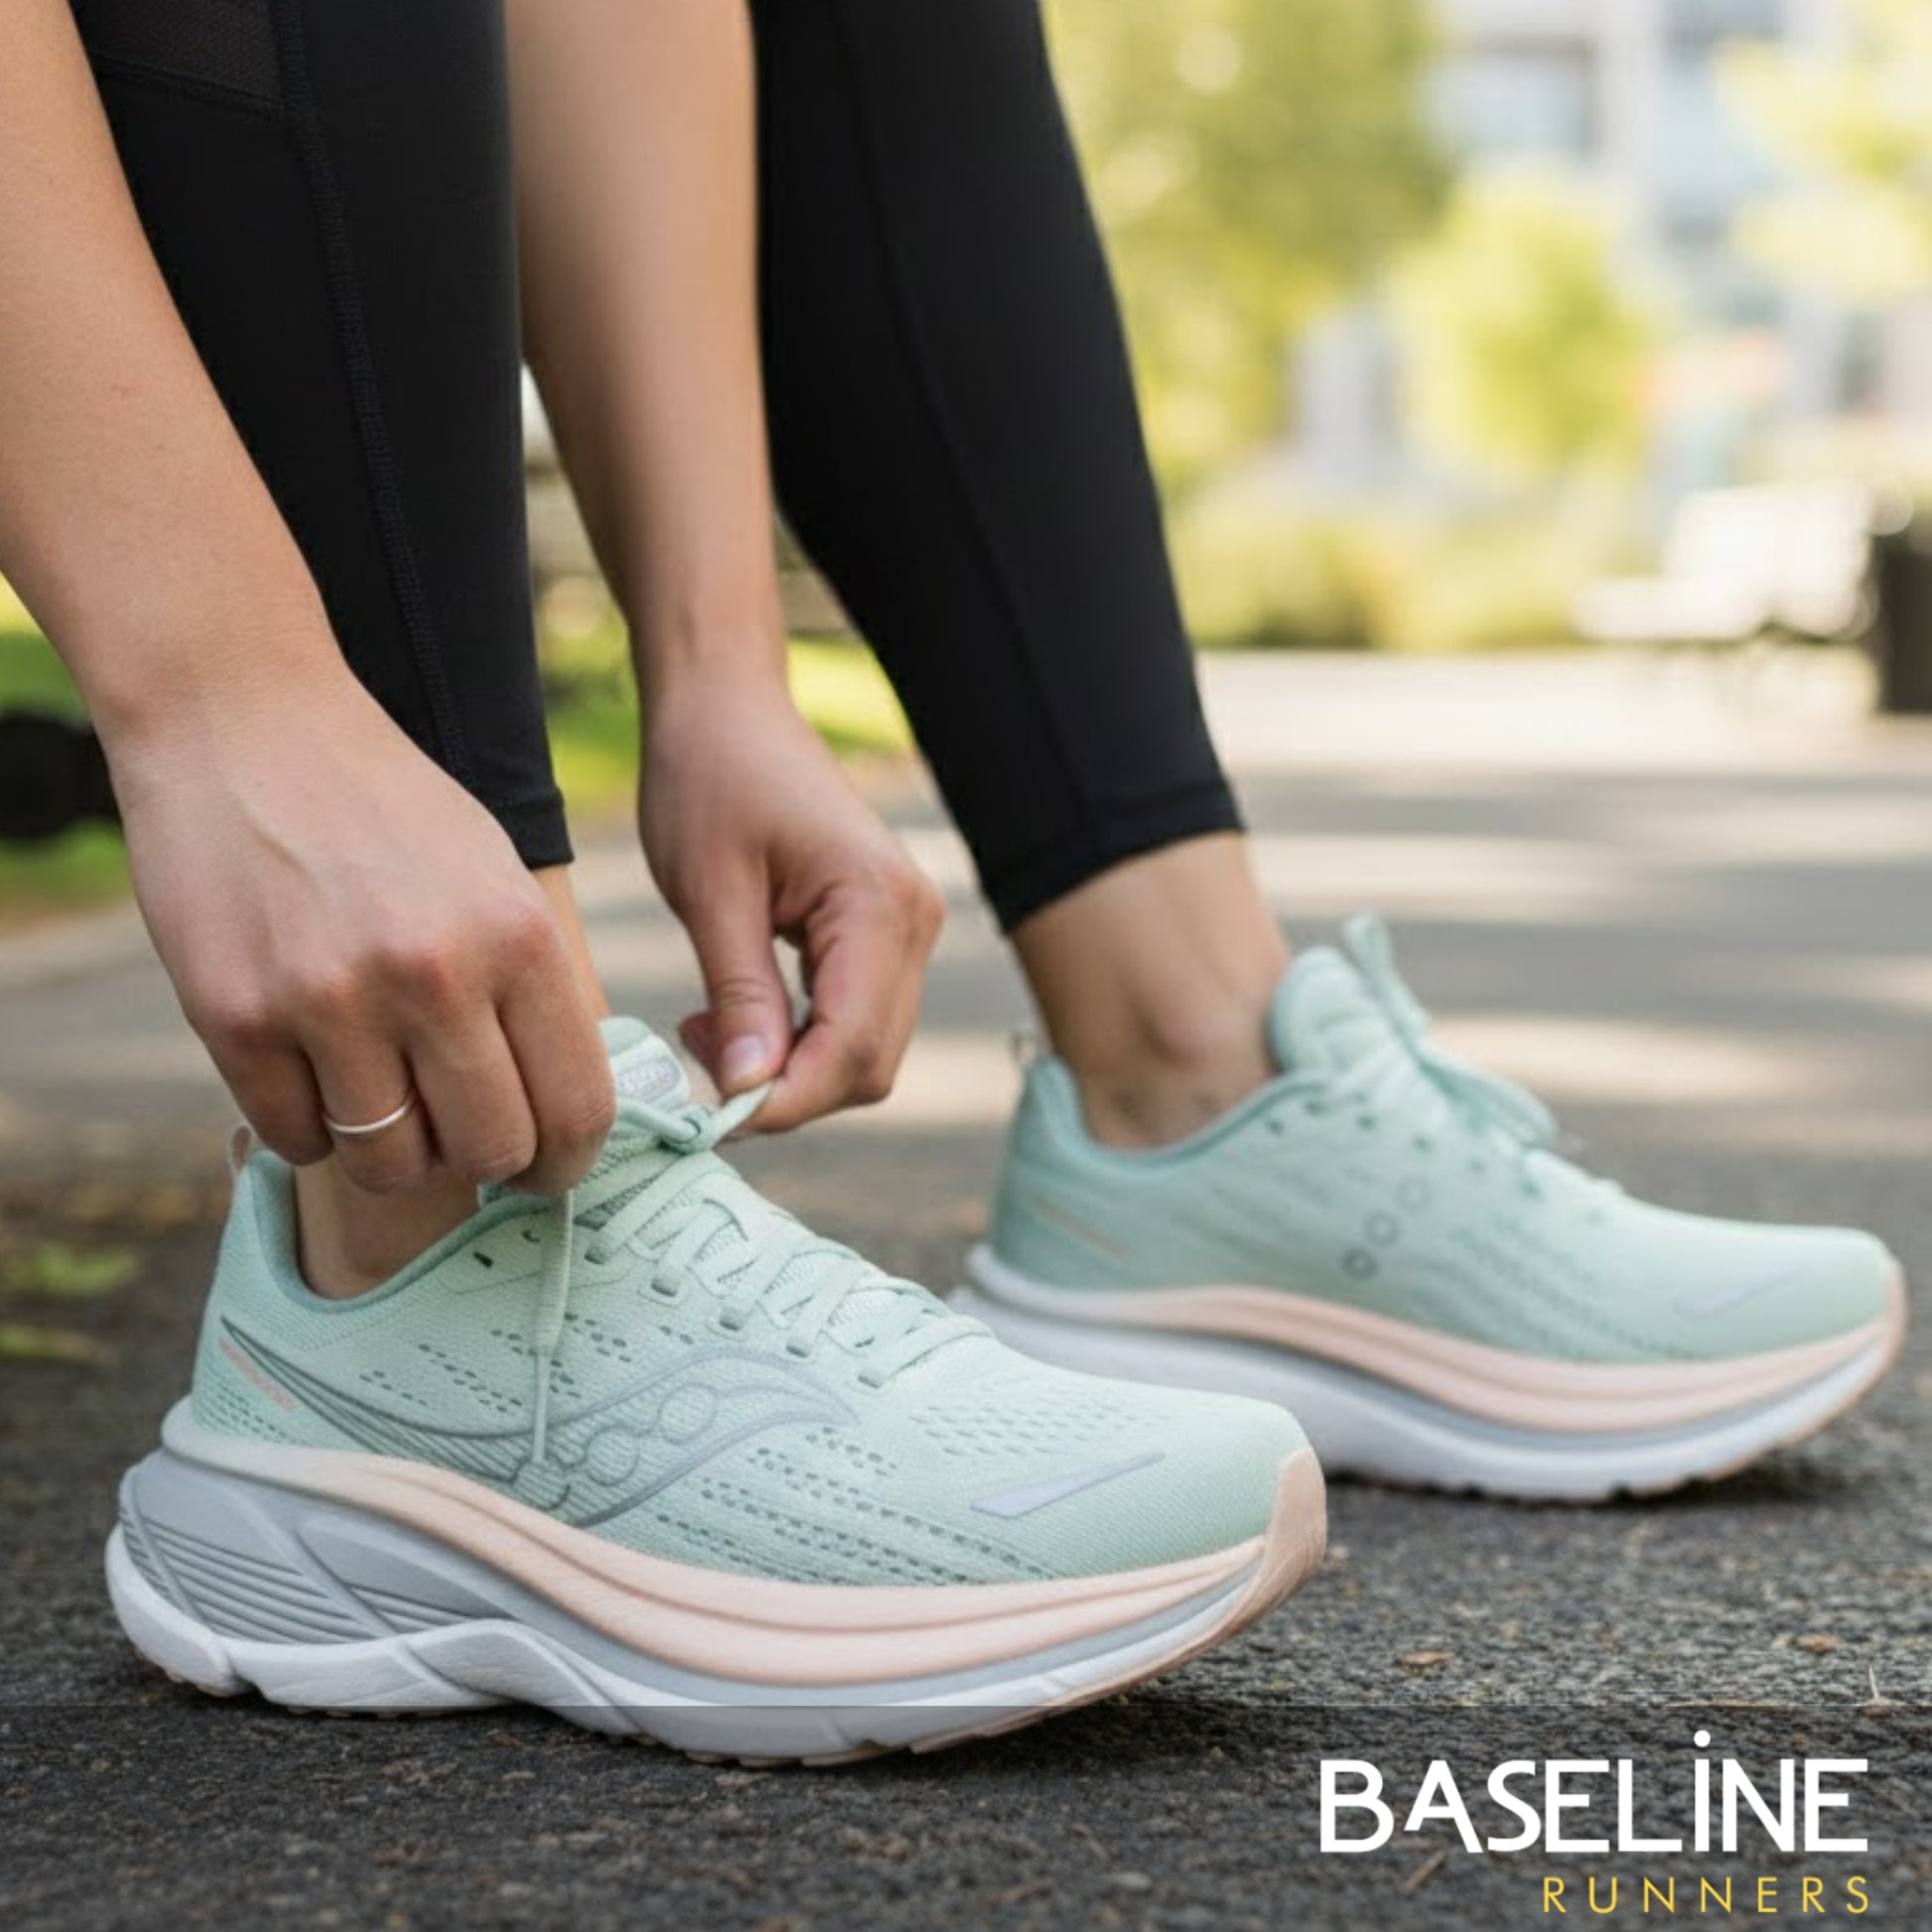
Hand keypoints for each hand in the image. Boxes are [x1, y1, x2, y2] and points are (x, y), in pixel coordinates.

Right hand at [111, 667, 613, 1194]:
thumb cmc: (387, 809)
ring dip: (394, 1150)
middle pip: (491, 1151)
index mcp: (519, 938)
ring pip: (391, 1163)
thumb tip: (567, 1118)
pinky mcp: (236, 1018)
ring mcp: (330, 1001)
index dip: (568, 1161)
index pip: (578, 1110)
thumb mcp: (498, 880)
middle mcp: (435, 975)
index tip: (548, 1168)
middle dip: (483, 1160)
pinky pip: (296, 1138)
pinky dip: (311, 1126)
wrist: (243, 720)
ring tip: (383, 1095)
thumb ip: (536, 992)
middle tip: (461, 1135)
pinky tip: (313, 1071)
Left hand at [639, 665, 942, 1132]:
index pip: (853, 1046)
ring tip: (708, 1030)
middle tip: (698, 1062)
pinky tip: (737, 1016)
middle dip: (789, 1090)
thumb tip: (747, 1093)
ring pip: (866, 1051)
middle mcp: (914, 922)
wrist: (728, 710)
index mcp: (877, 904)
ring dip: (792, 1069)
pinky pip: (856, 1020)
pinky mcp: (886, 936)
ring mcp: (908, 930)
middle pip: (870, 1063)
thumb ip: (740, 996)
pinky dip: (800, 1040)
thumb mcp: (710, 894)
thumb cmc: (708, 779)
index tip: (713, 1115)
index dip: (788, 1100)